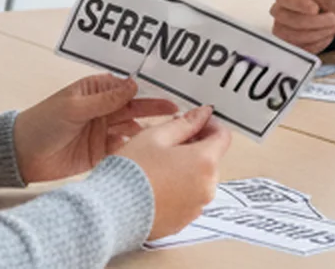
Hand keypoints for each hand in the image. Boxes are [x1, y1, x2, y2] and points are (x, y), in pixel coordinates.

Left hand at [13, 74, 177, 182]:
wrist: (22, 155)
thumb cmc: (41, 123)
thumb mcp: (74, 108)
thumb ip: (105, 99)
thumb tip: (133, 84)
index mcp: (96, 91)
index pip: (127, 87)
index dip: (148, 88)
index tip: (169, 89)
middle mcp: (103, 110)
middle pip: (135, 108)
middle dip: (155, 109)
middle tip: (178, 110)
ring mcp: (103, 131)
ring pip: (133, 129)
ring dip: (149, 131)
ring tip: (169, 133)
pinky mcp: (102, 153)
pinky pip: (125, 149)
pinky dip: (136, 150)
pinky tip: (148, 150)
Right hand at [117, 105, 231, 239]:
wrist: (112, 211)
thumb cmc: (131, 173)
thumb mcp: (155, 137)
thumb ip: (184, 124)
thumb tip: (202, 114)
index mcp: (204, 162)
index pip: (223, 136)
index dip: (209, 125)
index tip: (195, 123)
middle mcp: (207, 187)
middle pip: (210, 159)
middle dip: (194, 147)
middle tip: (168, 142)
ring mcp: (196, 206)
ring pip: (199, 179)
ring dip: (186, 169)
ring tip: (157, 166)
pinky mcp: (184, 221)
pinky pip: (188, 199)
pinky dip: (178, 189)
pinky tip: (156, 185)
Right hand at [269, 0, 334, 53]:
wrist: (327, 12)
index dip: (299, 4)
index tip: (315, 9)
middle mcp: (279, 13)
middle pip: (292, 20)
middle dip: (315, 22)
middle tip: (334, 19)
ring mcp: (282, 31)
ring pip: (297, 37)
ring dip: (319, 34)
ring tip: (333, 28)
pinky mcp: (290, 45)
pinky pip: (302, 48)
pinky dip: (318, 43)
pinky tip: (327, 36)